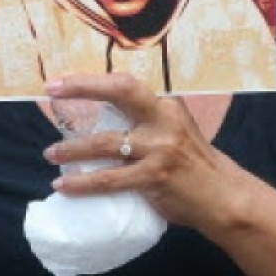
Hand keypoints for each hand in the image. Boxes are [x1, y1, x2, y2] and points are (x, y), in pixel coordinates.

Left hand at [42, 73, 244, 232]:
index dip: (92, 80)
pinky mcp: (155, 177)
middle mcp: (165, 120)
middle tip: (52, 92)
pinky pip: (109, 179)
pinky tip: (64, 185)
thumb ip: (147, 123)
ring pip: (105, 143)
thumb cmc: (195, 165)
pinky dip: (82, 183)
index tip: (61, 82)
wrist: (224, 196)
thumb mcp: (177, 132)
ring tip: (51, 154)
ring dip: (71, 149)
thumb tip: (102, 122)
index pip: (128, 84)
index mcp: (169, 106)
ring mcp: (161, 148)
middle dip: (84, 87)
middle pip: (122, 92)